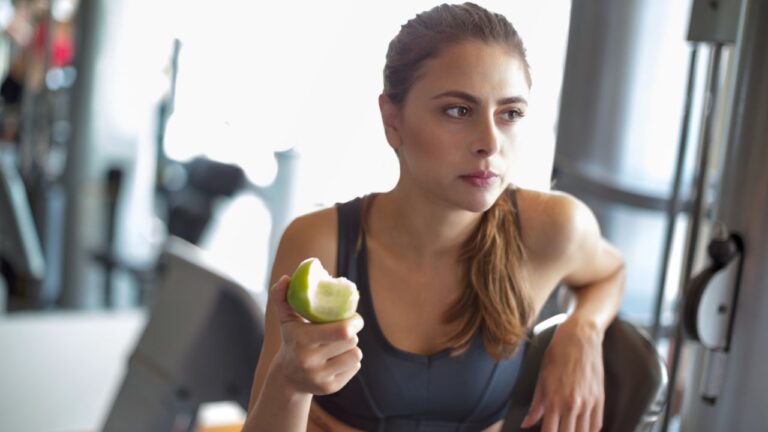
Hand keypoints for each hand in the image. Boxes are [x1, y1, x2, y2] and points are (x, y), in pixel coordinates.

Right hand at [268, 275, 363, 395]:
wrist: (287, 377)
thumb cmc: (293, 340)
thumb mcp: (287, 320)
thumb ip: (283, 297)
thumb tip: (285, 279)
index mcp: (303, 340)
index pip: (343, 331)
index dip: (355, 321)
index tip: (354, 318)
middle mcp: (310, 361)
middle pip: (351, 341)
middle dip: (352, 333)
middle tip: (347, 329)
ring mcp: (320, 377)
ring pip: (356, 355)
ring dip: (352, 348)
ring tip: (340, 345)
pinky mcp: (330, 388)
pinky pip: (355, 368)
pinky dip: (351, 362)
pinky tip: (338, 359)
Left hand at [520, 317, 604, 431]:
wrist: (580, 338)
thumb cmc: (557, 355)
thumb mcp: (542, 378)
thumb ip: (535, 405)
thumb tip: (526, 423)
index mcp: (553, 400)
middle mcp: (571, 405)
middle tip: (557, 430)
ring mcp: (588, 403)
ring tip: (569, 429)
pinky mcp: (600, 399)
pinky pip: (596, 424)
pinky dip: (589, 430)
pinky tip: (582, 428)